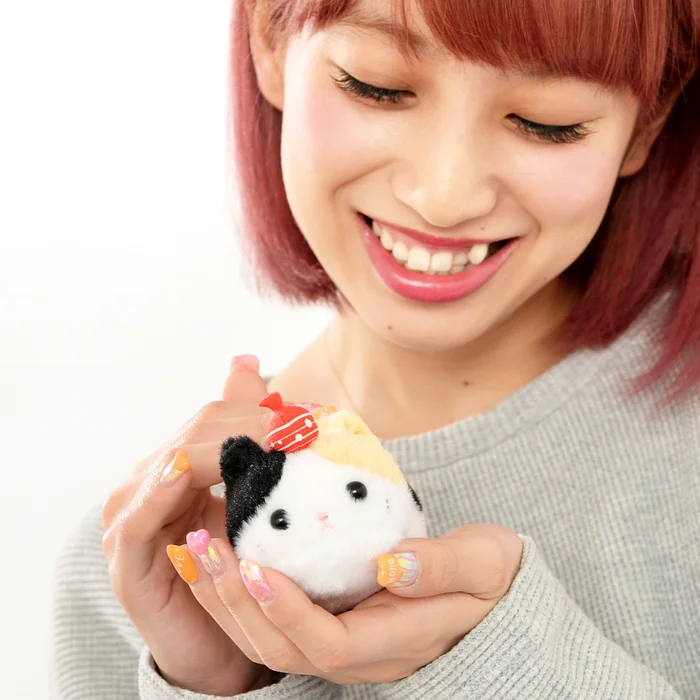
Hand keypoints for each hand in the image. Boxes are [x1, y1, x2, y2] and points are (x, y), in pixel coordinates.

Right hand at [101, 356, 273, 694]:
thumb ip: (245, 431)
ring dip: (226, 448)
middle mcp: (146, 484)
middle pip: (199, 433)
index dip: (262, 413)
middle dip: (254, 426)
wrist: (220, 646)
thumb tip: (248, 360)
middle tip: (305, 428)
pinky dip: (164, 489)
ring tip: (279, 442)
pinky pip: (139, 516)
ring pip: (175, 462)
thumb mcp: (249, 496)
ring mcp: (128, 518)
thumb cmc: (238, 570)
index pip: (216, 418)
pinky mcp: (124, 559)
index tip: (312, 418)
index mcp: (175, 465)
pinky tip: (191, 472)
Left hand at [172, 523, 522, 683]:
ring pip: (267, 638)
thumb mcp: (484, 566)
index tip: (250, 562)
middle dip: (233, 601)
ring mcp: (342, 642)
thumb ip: (443, 567)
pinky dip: (240, 590)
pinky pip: (274, 617)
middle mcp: (357, 655)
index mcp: (392, 644)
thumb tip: (394, 563)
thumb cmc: (492, 581)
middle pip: (279, 648)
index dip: (283, 609)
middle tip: (201, 546)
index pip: (325, 642)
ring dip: (225, 597)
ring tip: (194, 547)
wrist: (496, 599)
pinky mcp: (333, 622)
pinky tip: (222, 552)